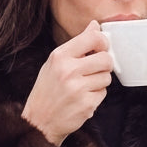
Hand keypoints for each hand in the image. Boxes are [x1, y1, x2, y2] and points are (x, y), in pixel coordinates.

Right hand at [22, 21, 111, 146]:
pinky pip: (103, 93)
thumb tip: (94, 25)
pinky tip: (82, 98)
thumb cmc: (47, 90)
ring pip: (107, 77)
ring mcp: (78, 89)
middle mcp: (68, 71)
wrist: (39, 121)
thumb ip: (77, 45)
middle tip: (95, 69)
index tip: (101, 48)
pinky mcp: (86, 105)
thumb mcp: (55, 62)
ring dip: (100, 82)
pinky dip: (96, 96)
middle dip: (104, 64)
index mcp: (60, 56)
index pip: (92, 38)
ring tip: (84, 86)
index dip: (103, 42)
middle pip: (105, 59)